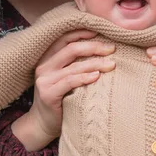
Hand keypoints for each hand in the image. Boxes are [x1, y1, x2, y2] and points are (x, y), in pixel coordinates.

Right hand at [12, 30, 115, 150]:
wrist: (43, 124)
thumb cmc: (61, 98)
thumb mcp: (66, 76)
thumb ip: (75, 63)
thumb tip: (103, 47)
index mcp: (48, 57)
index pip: (65, 38)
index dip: (83, 32)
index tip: (102, 31)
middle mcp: (44, 65)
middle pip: (71, 49)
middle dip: (94, 47)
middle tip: (112, 48)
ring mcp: (44, 79)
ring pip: (73, 65)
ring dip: (95, 63)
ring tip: (112, 64)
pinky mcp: (48, 93)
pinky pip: (70, 81)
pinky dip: (85, 77)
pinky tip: (97, 76)